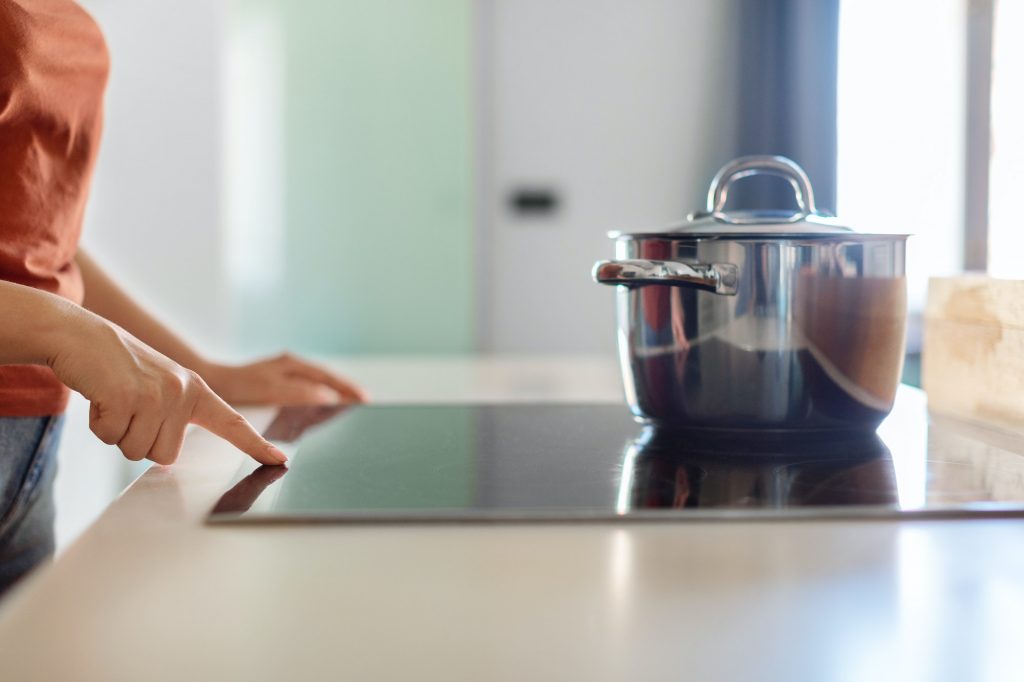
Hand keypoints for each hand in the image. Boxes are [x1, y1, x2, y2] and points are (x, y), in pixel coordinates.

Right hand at [48, 312, 287, 465]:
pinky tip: (100, 398)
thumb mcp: (160, 385)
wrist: (81, 335)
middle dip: (140, 439)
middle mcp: (182, 392)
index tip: (280, 461)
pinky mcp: (126, 398)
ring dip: (119, 433)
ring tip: (115, 400)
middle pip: (165, 455)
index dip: (255, 445)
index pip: (232, 423)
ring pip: (137, 451)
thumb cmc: (119, 368)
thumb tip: (170, 455)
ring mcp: (156, 394)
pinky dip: (99, 425)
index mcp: (195, 390)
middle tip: (129, 406)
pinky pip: (111, 438)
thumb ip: (174, 414)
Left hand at [199, 353, 367, 406]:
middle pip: (325, 377)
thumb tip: (327, 395)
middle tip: (363, 400)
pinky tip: (321, 403)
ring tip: (349, 401)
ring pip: (317, 381)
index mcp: (292, 364)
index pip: (327, 377)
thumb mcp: (271, 390)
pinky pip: (306, 386)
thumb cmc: (239, 385)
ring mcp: (284, 372)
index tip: (363, 399)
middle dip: (345, 388)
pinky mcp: (276, 381)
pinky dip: (319, 394)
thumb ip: (299, 392)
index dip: (346, 388)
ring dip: (334, 390)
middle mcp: (291, 365)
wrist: (212, 382)